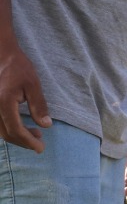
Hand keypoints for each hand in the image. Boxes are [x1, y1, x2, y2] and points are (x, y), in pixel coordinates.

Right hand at [0, 37, 47, 151]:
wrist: (2, 55)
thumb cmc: (18, 67)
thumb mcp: (33, 85)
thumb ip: (39, 106)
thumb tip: (46, 126)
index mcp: (3, 103)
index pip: (15, 130)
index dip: (28, 142)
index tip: (41, 148)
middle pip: (7, 134)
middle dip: (24, 141)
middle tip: (40, 143)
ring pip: (1, 131)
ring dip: (18, 137)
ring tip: (35, 133)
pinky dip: (11, 129)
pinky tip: (24, 126)